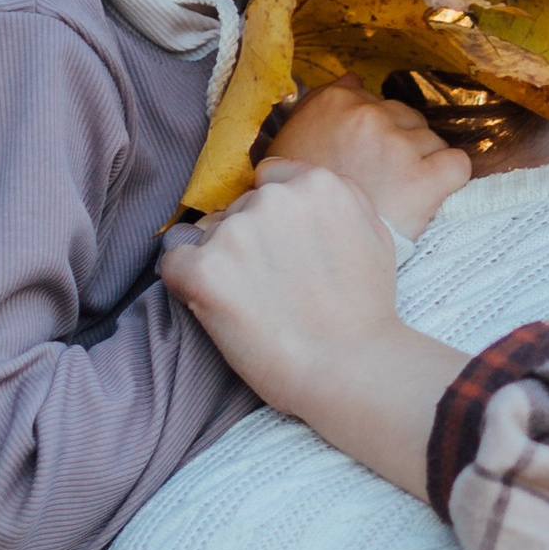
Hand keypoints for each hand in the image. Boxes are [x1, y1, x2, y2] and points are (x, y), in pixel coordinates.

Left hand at [163, 161, 464, 496]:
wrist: (350, 370)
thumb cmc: (366, 312)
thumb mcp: (374, 233)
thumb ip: (338, 198)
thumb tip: (296, 186)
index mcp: (317, 183)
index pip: (269, 179)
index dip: (272, 217)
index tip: (281, 252)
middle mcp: (274, 198)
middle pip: (237, 210)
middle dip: (247, 243)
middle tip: (272, 290)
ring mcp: (237, 233)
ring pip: (206, 236)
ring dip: (220, 265)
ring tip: (253, 307)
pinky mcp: (205, 271)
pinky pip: (173, 263)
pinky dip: (186, 284)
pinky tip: (214, 309)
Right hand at [263, 83, 471, 238]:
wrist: (310, 256)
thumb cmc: (297, 203)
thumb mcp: (288, 147)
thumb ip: (319, 106)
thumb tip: (353, 79)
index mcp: (331, 103)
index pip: (374, 101)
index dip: (373, 132)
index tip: (365, 157)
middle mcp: (366, 117)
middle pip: (407, 119)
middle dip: (400, 147)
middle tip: (382, 180)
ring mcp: (397, 146)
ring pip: (432, 142)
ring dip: (422, 164)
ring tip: (397, 195)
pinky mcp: (424, 179)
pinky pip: (457, 164)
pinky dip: (450, 178)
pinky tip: (430, 194)